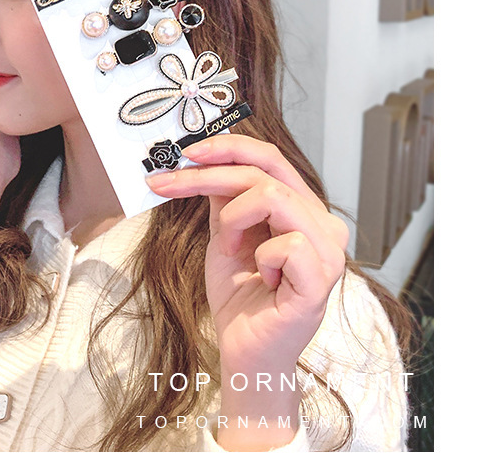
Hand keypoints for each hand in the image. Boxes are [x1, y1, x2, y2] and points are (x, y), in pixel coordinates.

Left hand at [146, 134, 347, 440]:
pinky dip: (260, 255)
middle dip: (212, 172)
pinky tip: (261, 276)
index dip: (228, 147)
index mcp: (302, 207)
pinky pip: (286, 243)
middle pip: (267, 170)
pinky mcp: (322, 278)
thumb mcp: (225, 234)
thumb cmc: (241, 296)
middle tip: (171, 182)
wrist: (245, 351)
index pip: (270, 158)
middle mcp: (322, 223)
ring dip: (234, 218)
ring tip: (229, 247)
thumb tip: (206, 160)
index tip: (187, 152)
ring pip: (274, 196)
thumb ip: (226, 198)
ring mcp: (328, 250)